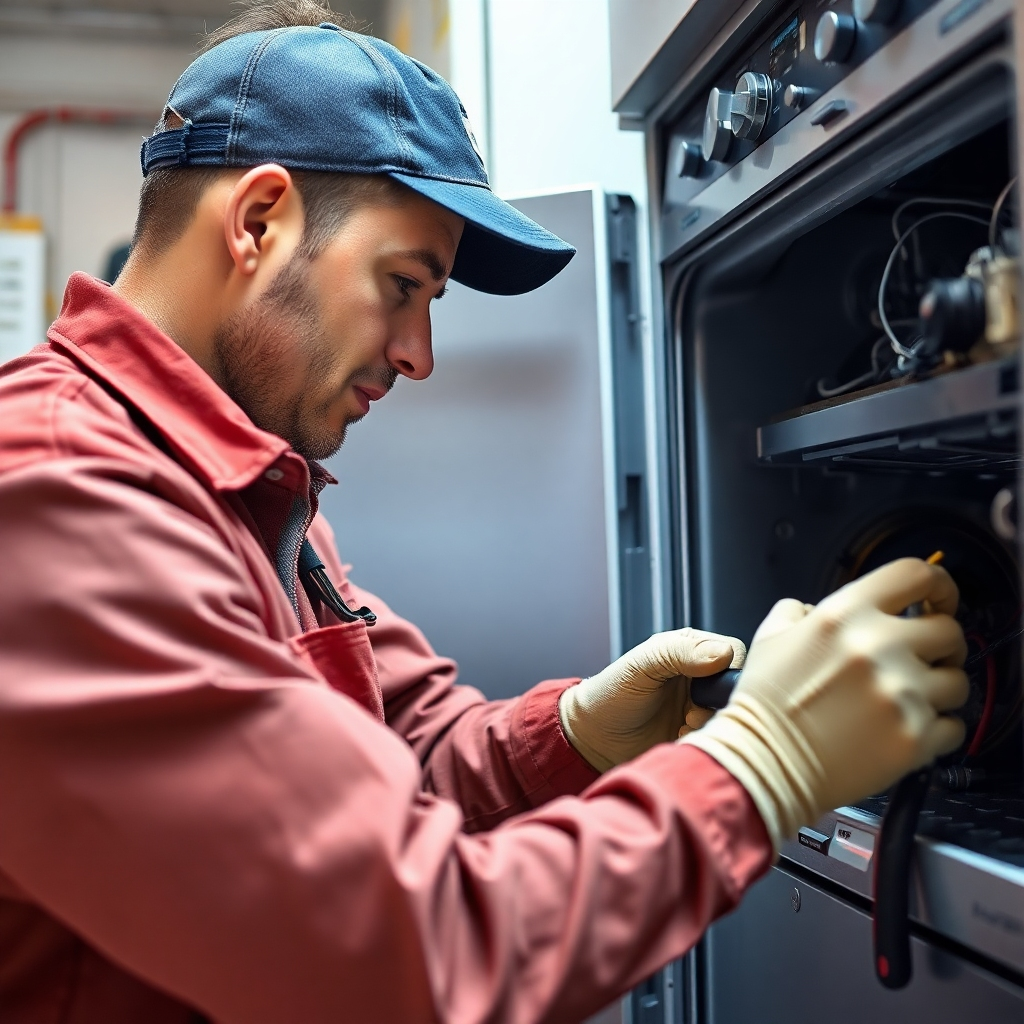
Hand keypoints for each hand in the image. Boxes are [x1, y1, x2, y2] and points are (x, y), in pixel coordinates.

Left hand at [559, 629, 745, 771]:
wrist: (593, 739)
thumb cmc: (611, 694)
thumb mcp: (641, 666)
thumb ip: (678, 653)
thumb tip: (723, 653)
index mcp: (692, 650)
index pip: (734, 654)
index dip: (725, 675)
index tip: (701, 693)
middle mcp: (703, 677)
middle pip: (739, 688)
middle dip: (719, 706)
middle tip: (690, 715)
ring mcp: (704, 707)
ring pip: (733, 715)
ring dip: (711, 726)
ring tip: (682, 728)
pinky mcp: (701, 734)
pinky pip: (722, 739)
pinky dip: (706, 742)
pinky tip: (681, 740)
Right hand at [681, 558, 967, 851]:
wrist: (764, 763)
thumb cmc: (765, 705)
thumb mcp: (771, 636)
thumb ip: (802, 611)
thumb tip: (826, 610)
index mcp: (845, 615)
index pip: (916, 576)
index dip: (938, 585)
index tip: (939, 599)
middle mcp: (880, 648)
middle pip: (950, 631)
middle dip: (940, 645)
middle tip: (922, 659)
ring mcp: (902, 695)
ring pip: (958, 681)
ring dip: (938, 689)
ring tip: (906, 700)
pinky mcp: (915, 739)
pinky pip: (954, 726)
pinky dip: (936, 729)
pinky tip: (903, 728)